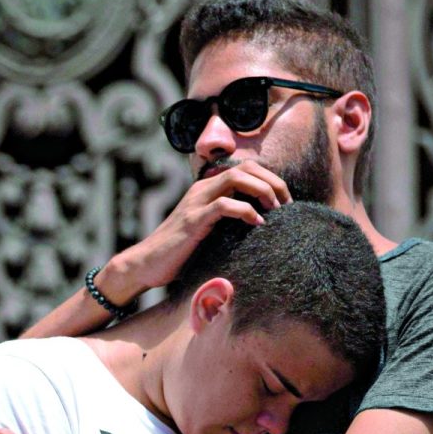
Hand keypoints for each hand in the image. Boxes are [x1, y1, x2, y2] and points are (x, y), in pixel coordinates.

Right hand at [102, 160, 291, 301]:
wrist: (146, 264)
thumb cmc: (178, 253)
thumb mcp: (207, 232)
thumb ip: (226, 223)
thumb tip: (259, 227)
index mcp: (207, 189)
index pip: (246, 170)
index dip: (271, 181)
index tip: (285, 203)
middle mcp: (202, 189)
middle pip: (247, 169)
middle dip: (273, 183)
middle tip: (287, 205)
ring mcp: (196, 202)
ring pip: (237, 178)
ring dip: (263, 191)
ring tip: (276, 211)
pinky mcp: (193, 220)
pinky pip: (225, 205)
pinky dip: (246, 211)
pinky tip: (257, 225)